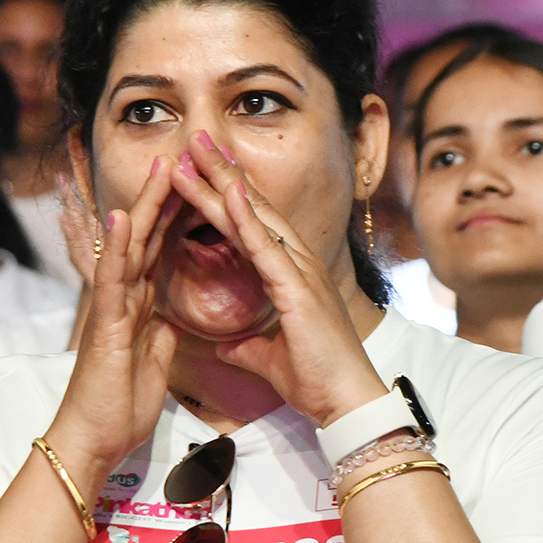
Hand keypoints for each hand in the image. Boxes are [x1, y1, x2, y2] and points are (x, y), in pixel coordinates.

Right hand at [49, 158, 182, 480]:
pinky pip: (111, 281)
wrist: (97, 438)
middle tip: (184, 157)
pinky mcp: (103, 326)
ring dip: (145, 207)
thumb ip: (158, 334)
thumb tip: (169, 319)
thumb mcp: (152, 361)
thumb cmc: (121, 403)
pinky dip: (118, 249)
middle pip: (150, 238)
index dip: (181, 218)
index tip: (200, 186)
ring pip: (131, 248)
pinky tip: (124, 218)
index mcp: (142, 305)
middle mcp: (126, 298)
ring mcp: (112, 308)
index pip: (164, 250)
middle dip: (167, 198)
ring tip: (160, 168)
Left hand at [169, 132, 386, 426]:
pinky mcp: (299, 289)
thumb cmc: (316, 379)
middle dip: (221, 172)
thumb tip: (224, 344)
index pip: (251, 225)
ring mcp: (301, 271)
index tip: (201, 170)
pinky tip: (227, 190)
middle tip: (195, 139)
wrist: (347, 403)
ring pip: (255, 216)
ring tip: (196, 149)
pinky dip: (246, 216)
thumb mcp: (268, 358)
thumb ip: (247, 345)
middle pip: (253, 207)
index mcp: (290, 275)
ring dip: (224, 181)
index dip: (226, 195)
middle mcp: (298, 263)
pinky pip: (266, 246)